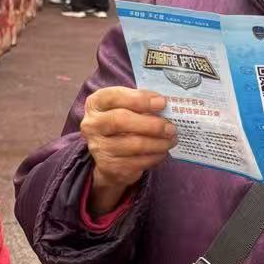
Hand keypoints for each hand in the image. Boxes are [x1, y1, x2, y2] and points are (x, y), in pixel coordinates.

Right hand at [82, 87, 177, 213]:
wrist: (109, 155)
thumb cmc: (122, 123)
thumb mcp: (126, 106)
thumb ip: (140, 102)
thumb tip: (163, 104)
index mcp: (96, 104)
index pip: (114, 97)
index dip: (139, 99)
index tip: (162, 102)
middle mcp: (92, 125)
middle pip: (120, 121)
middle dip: (151, 124)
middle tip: (171, 127)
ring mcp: (99, 148)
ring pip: (133, 145)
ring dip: (158, 143)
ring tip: (171, 140)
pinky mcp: (109, 167)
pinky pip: (137, 162)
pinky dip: (155, 156)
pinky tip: (162, 151)